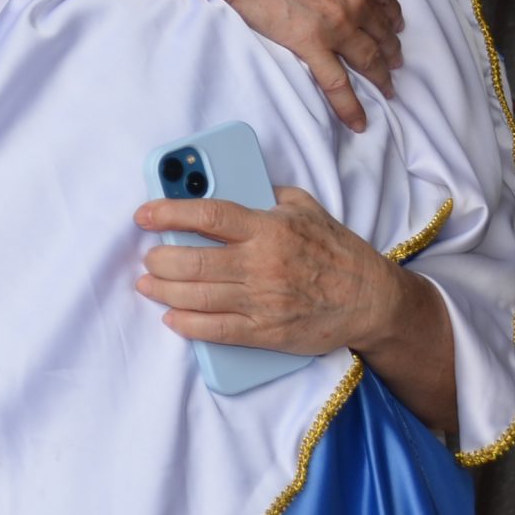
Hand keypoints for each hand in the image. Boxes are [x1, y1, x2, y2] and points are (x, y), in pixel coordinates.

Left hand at [133, 186, 403, 357]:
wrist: (371, 300)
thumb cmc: (337, 251)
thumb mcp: (307, 209)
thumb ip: (269, 195)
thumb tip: (233, 183)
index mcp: (269, 228)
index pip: (208, 216)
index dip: (169, 213)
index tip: (144, 215)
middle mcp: (262, 264)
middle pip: (194, 260)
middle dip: (160, 259)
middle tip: (149, 256)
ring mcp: (262, 300)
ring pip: (197, 296)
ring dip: (163, 290)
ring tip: (148, 283)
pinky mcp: (265, 332)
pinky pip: (215, 330)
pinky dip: (187, 325)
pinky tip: (172, 317)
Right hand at [218, 0, 402, 131]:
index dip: (390, 15)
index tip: (394, 26)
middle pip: (381, 31)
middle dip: (391, 48)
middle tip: (396, 62)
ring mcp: (337, 26)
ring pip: (368, 59)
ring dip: (381, 77)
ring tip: (388, 91)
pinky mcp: (313, 47)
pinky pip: (338, 84)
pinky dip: (351, 106)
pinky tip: (360, 122)